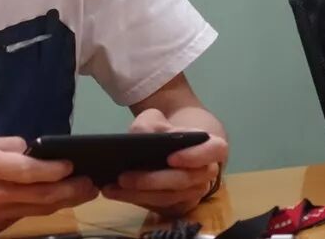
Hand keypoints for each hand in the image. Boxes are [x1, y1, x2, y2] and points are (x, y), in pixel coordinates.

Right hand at [0, 136, 98, 238]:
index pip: (28, 170)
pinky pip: (25, 216)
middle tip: (93, 183)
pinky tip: (58, 199)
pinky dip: (44, 208)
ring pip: (39, 210)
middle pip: (42, 197)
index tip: (74, 163)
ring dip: (65, 201)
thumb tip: (35, 148)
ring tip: (86, 190)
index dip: (56, 169)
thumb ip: (5, 147)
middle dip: (73, 191)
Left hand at [102, 109, 227, 216]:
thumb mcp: (155, 119)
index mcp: (210, 148)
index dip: (195, 156)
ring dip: (138, 194)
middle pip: (183, 181)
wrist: (166, 144)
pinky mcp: (177, 205)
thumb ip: (150, 125)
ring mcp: (192, 192)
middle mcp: (205, 173)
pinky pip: (158, 206)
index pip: (213, 151)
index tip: (170, 157)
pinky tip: (114, 192)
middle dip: (152, 180)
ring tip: (111, 187)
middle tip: (124, 177)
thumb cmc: (165, 129)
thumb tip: (141, 137)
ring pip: (168, 197)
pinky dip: (134, 199)